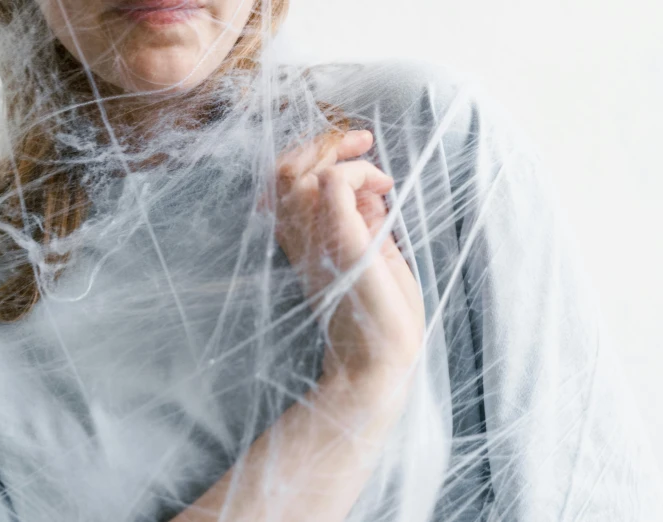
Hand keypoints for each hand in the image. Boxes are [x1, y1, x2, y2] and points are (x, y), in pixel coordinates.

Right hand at [273, 130, 425, 381]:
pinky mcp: (339, 243)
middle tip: (361, 139)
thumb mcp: (371, 253)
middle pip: (281, 170)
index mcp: (303, 240)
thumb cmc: (381, 313)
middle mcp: (299, 238)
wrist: (381, 360)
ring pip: (292, 173)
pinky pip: (330, 184)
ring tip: (370, 161)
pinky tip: (381, 187)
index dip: (314, 152)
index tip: (357, 147)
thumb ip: (363, 219)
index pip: (285, 181)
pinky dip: (356, 172)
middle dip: (320, 141)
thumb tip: (368, 184)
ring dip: (335, 153)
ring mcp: (314, 240)